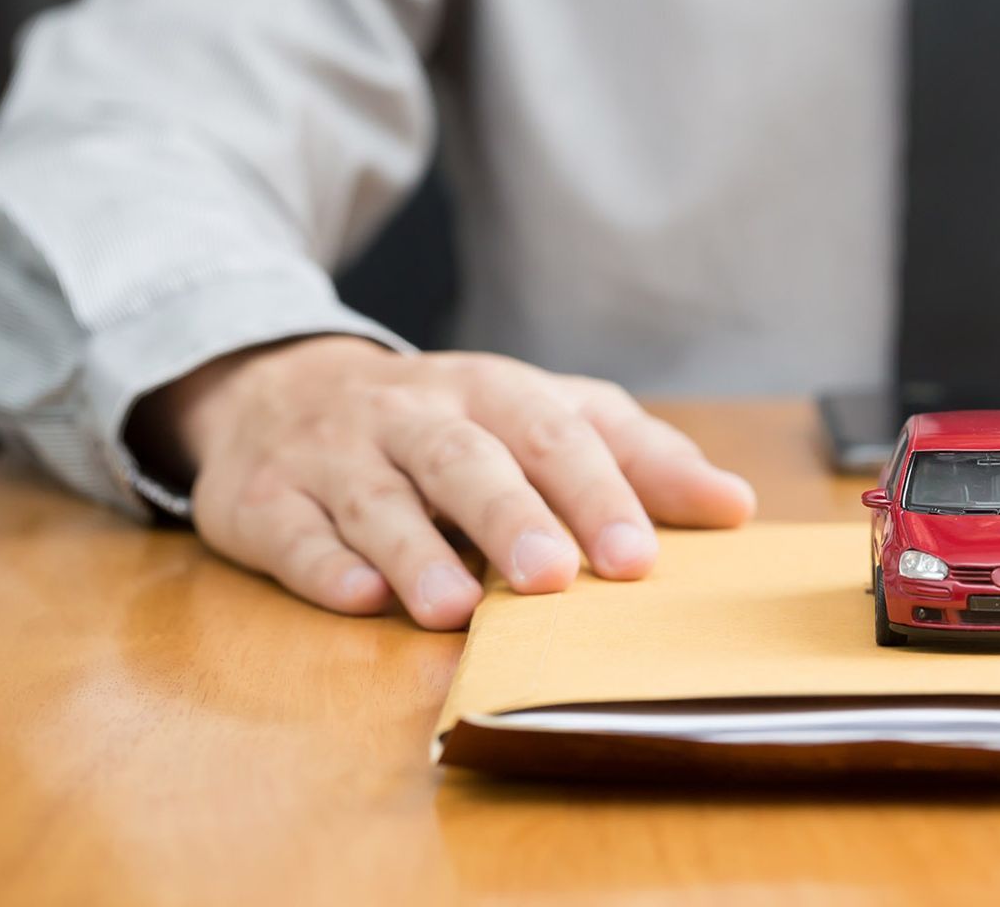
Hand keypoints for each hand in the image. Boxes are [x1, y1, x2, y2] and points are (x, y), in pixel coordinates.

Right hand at [130, 336, 756, 627]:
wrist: (283, 390)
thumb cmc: (449, 421)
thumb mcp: (545, 418)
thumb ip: (638, 458)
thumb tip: (736, 506)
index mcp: (492, 390)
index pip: (552, 434)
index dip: (595, 493)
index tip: (637, 558)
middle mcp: (411, 413)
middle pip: (464, 459)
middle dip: (509, 517)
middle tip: (552, 579)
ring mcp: (333, 455)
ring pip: (377, 498)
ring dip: (417, 552)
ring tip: (456, 608)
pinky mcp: (263, 500)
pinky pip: (292, 531)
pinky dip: (323, 565)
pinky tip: (358, 598)